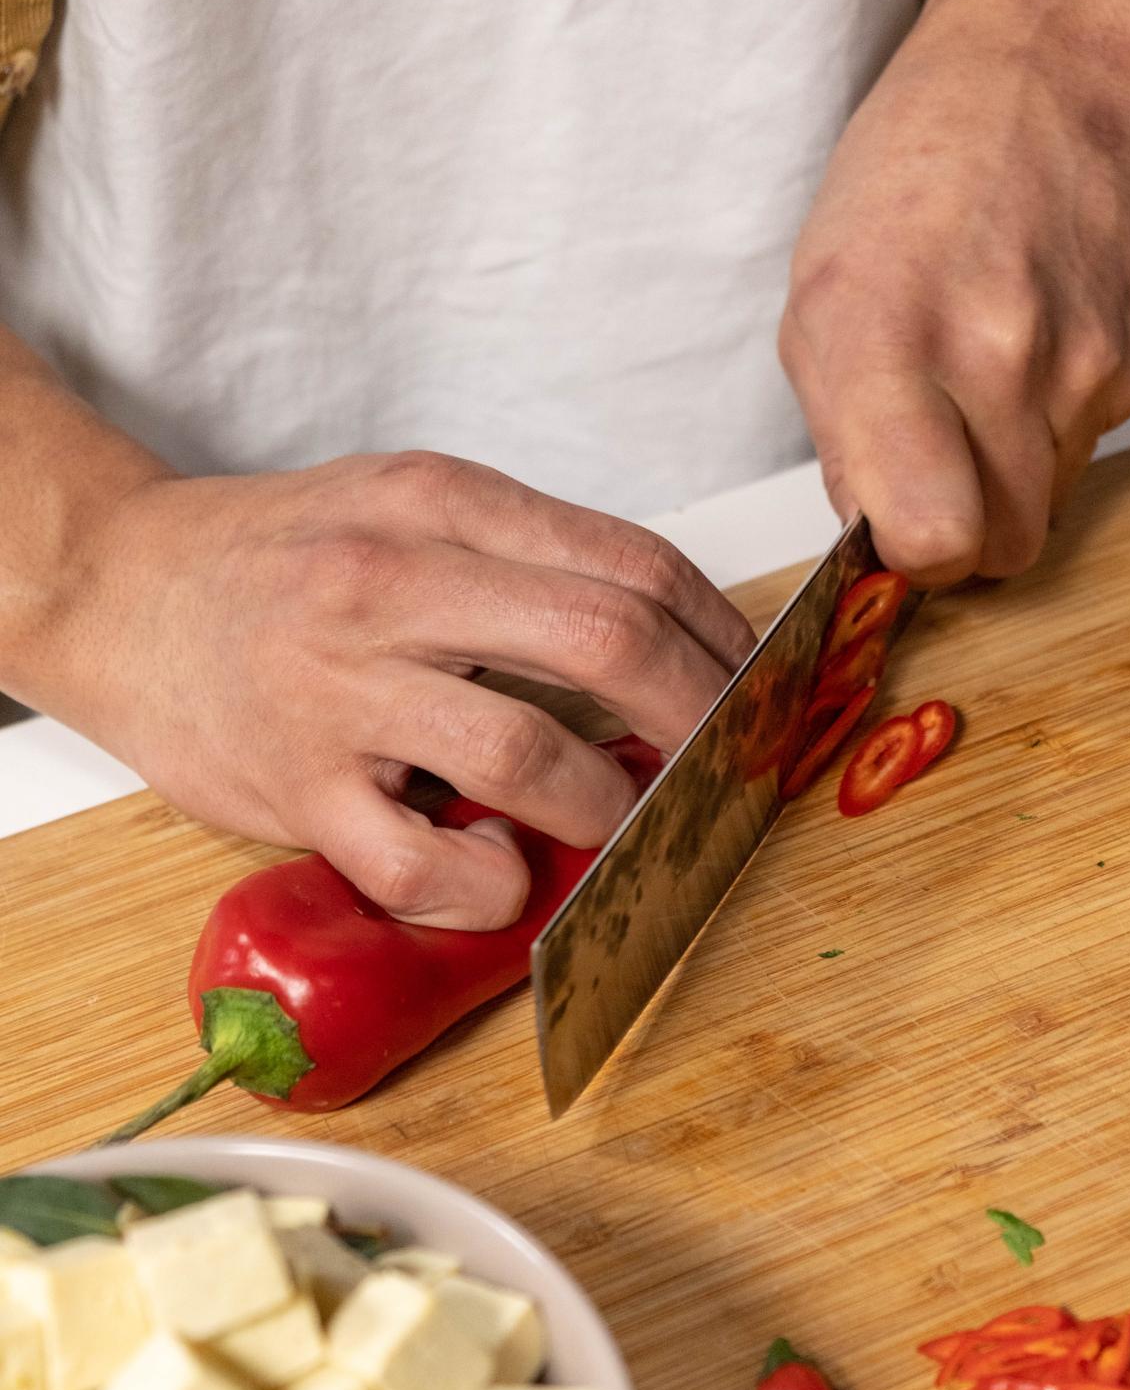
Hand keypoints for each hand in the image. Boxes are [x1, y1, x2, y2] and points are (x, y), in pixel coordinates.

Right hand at [58, 452, 754, 927]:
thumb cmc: (274, 560)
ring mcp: (341, 689)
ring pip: (528, 755)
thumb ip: (520, 561)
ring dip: (604, 806)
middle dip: (701, 716)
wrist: (116, 590)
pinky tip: (496, 869)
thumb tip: (660, 645)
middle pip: (609, 642)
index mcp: (440, 506)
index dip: (720, 636)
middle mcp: (394, 584)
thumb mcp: (405, 507)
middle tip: (722, 763)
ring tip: (610, 818)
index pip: (632, 563)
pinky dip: (487, 883)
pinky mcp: (296, 787)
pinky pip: (421, 862)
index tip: (752, 685)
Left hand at [779, 0, 1129, 584]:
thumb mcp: (818, 307)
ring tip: (984, 379)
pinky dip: (1059, 418)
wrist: (1041, 77)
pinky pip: (1093, 443)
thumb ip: (840, 441)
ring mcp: (1083, 356)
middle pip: (1004, 546)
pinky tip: (1035, 341)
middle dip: (969, 532)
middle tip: (941, 472)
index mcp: (887, 343)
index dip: (918, 561)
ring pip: (1050, 500)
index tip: (904, 534)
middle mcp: (995, 354)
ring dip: (1013, 472)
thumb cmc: (907, 189)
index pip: (931, 537)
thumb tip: (874, 538)